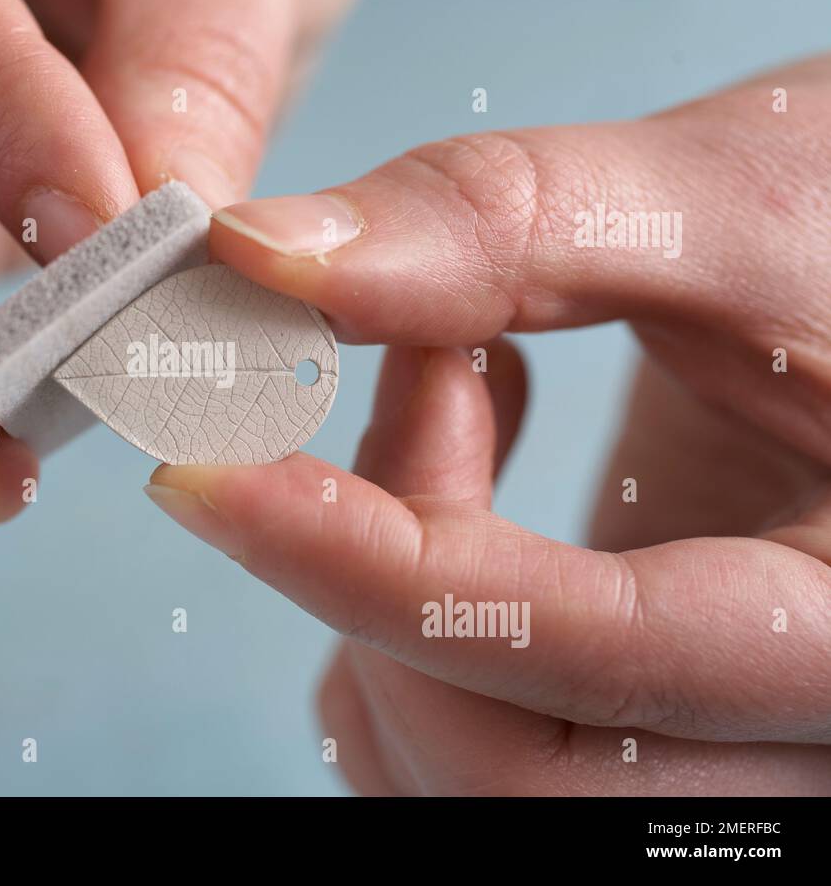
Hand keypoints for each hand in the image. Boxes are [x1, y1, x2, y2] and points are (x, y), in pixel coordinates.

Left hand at [145, 56, 830, 793]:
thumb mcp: (729, 201)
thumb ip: (507, 222)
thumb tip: (262, 259)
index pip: (583, 660)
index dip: (364, 564)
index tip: (200, 468)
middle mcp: (786, 735)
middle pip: (504, 770)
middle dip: (377, 584)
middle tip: (414, 373)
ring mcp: (701, 740)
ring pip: (456, 765)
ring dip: (378, 580)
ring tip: (455, 371)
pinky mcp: (626, 705)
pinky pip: (456, 725)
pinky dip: (399, 597)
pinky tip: (465, 442)